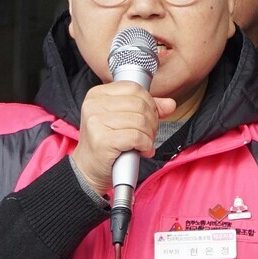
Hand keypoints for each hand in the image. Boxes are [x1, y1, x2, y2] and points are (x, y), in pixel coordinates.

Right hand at [70, 81, 176, 195]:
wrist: (88, 170)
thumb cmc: (106, 144)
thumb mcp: (124, 120)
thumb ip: (146, 109)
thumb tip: (169, 104)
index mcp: (97, 94)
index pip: (133, 88)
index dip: (149, 103)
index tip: (150, 118)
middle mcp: (94, 105)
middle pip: (139, 104)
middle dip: (152, 121)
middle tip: (149, 134)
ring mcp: (96, 122)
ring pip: (140, 121)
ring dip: (149, 135)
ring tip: (145, 144)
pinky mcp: (102, 140)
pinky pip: (136, 137)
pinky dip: (146, 145)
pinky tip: (142, 151)